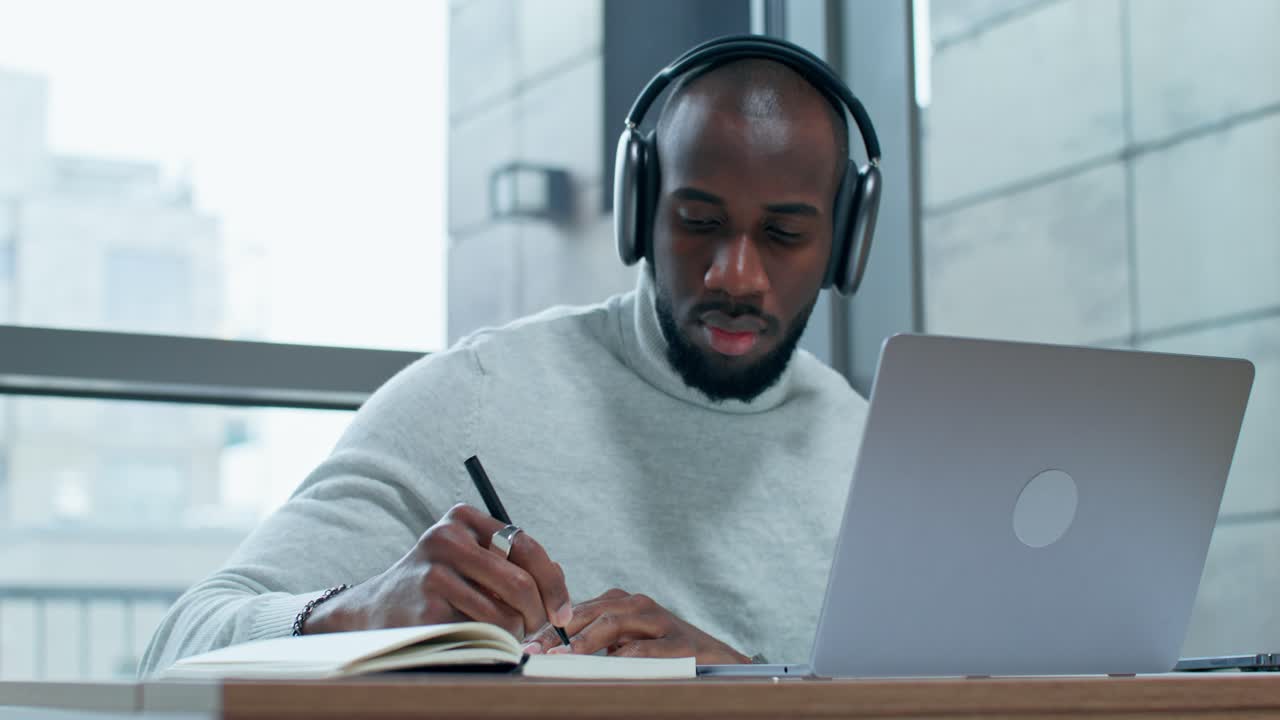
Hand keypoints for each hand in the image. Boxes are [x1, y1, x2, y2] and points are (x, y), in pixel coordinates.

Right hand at [303, 503, 571, 639]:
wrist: (376, 607)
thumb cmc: (436, 582)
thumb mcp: (468, 556)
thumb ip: (509, 560)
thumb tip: (558, 579)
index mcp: (463, 519)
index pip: (527, 547)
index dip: (553, 583)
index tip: (562, 611)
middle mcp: (447, 539)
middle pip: (519, 581)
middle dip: (538, 613)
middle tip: (540, 628)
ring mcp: (434, 573)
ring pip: (503, 612)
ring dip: (512, 632)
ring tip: (503, 633)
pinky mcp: (426, 607)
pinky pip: (479, 631)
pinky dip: (489, 641)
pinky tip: (479, 638)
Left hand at [524, 588, 749, 663]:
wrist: (719, 660)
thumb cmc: (666, 652)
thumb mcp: (629, 643)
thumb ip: (597, 643)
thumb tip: (554, 654)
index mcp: (624, 602)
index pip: (579, 610)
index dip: (551, 626)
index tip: (527, 644)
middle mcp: (639, 605)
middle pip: (591, 611)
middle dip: (559, 632)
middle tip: (536, 651)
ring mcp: (660, 621)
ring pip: (613, 623)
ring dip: (583, 642)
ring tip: (561, 658)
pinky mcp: (677, 642)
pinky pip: (644, 648)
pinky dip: (621, 658)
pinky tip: (603, 668)